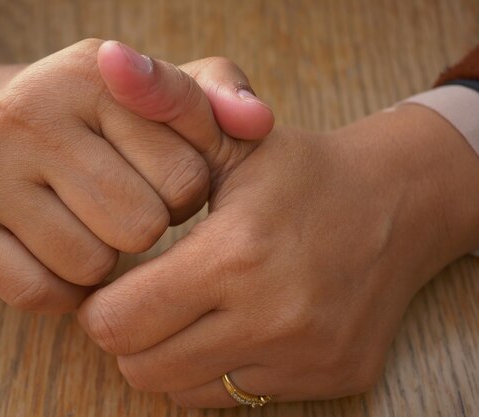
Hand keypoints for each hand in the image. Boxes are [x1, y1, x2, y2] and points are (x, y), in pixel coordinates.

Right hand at [0, 37, 272, 312]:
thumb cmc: (93, 120)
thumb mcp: (158, 95)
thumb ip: (220, 98)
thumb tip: (259, 122)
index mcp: (95, 73)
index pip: (186, 178)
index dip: (182, 194)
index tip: (157, 177)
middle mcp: (30, 110)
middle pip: (140, 225)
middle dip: (143, 226)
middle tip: (118, 203)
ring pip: (91, 265)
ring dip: (103, 259)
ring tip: (86, 223)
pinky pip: (40, 293)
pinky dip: (61, 288)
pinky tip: (55, 252)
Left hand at [79, 104, 478, 405]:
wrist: (396, 204)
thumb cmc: (299, 172)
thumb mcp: (232, 133)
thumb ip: (165, 98)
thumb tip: (108, 61)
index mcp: (237, 253)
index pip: (117, 322)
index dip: (101, 303)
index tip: (117, 277)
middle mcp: (274, 316)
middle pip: (141, 366)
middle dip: (129, 333)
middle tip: (146, 295)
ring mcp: (305, 356)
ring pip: (182, 389)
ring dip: (169, 353)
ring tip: (188, 307)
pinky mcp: (329, 379)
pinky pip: (233, 397)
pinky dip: (216, 366)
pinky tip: (233, 323)